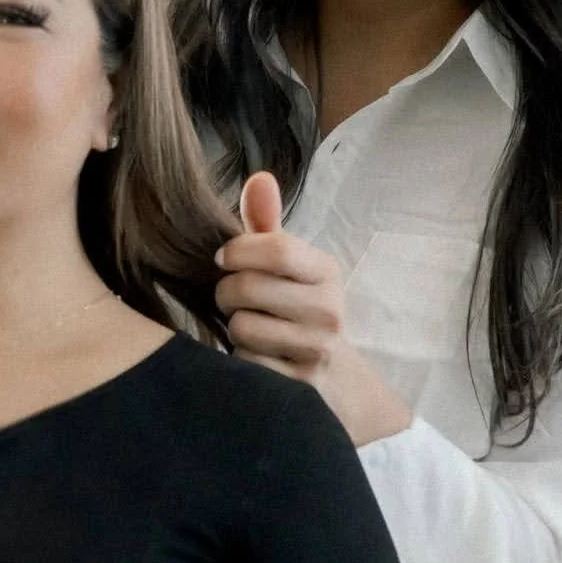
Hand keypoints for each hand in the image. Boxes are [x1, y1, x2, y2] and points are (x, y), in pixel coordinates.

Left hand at [214, 173, 411, 446]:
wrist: (337, 379)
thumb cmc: (299, 309)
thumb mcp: (290, 267)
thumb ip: (267, 223)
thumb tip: (258, 177)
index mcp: (326, 271)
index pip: (276, 249)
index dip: (237, 251)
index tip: (224, 259)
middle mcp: (329, 310)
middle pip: (247, 288)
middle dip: (226, 292)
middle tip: (233, 298)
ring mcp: (317, 350)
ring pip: (242, 327)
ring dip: (234, 327)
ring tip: (249, 325)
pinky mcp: (301, 385)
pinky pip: (246, 362)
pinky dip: (241, 358)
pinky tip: (257, 355)